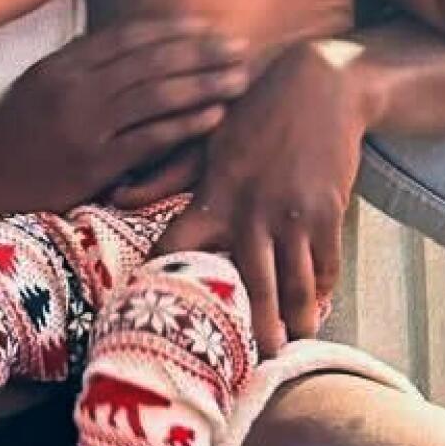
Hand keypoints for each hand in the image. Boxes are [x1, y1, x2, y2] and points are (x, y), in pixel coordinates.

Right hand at [0, 21, 250, 218]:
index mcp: (60, 66)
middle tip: (239, 48)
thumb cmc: (13, 143)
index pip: (127, 39)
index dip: (173, 31)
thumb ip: (80, 70)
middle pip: (149, 61)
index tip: (209, 28)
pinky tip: (214, 116)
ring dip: (203, 84)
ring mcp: (81, 125)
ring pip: (155, 95)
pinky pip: (148, 138)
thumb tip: (129, 50)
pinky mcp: (91, 164)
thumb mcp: (38, 91)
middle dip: (200, 52)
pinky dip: (185, 125)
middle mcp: (71, 88)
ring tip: (238, 79)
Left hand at [162, 39, 366, 354]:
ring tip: (294, 345)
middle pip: (253, 283)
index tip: (154, 315)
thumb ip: (165, 174)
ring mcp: (292, 213)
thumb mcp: (206, 138)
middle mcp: (251, 210)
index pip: (178, 245)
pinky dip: (323, 289)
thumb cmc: (252, 111)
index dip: (163, 279)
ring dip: (297, 318)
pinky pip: (327, 263)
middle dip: (257, 327)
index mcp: (214, 194)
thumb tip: (116, 196)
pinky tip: (319, 308)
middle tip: (256, 363)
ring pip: (296, 282)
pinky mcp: (328, 210)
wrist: (321, 82)